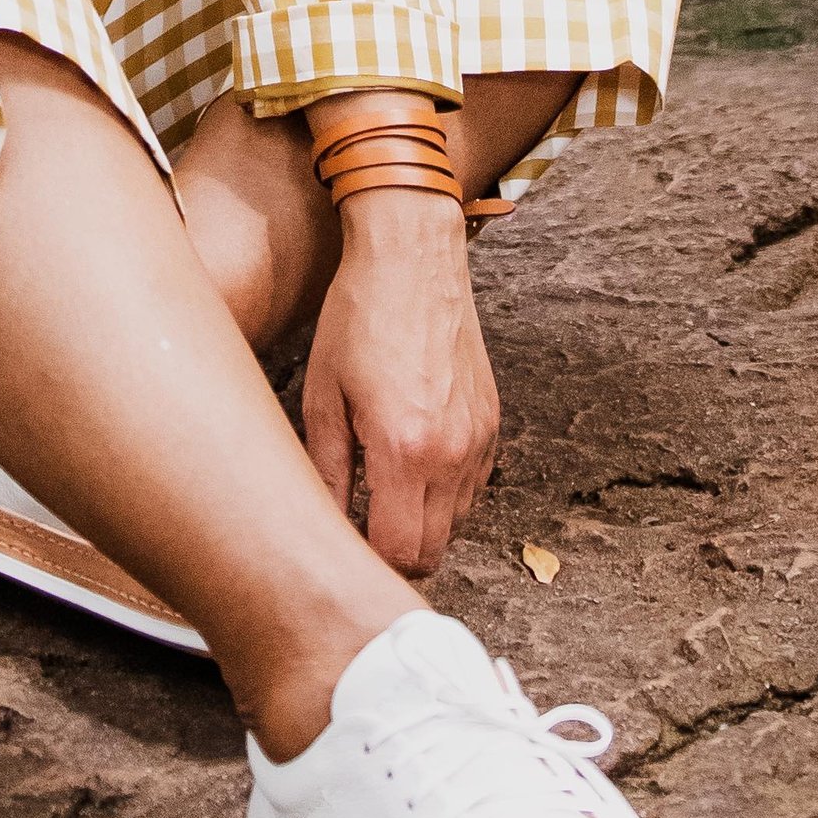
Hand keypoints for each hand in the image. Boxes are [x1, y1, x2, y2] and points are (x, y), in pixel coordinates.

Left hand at [301, 193, 499, 577]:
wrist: (412, 257)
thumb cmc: (358, 318)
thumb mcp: (323, 394)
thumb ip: (328, 470)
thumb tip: (324, 523)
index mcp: (403, 449)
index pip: (399, 552)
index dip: (368, 559)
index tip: (343, 542)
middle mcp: (451, 453)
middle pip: (433, 552)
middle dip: (396, 552)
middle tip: (360, 525)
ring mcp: (479, 439)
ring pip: (458, 524)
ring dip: (423, 523)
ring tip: (384, 489)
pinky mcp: (493, 423)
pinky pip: (474, 488)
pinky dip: (446, 492)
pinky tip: (413, 460)